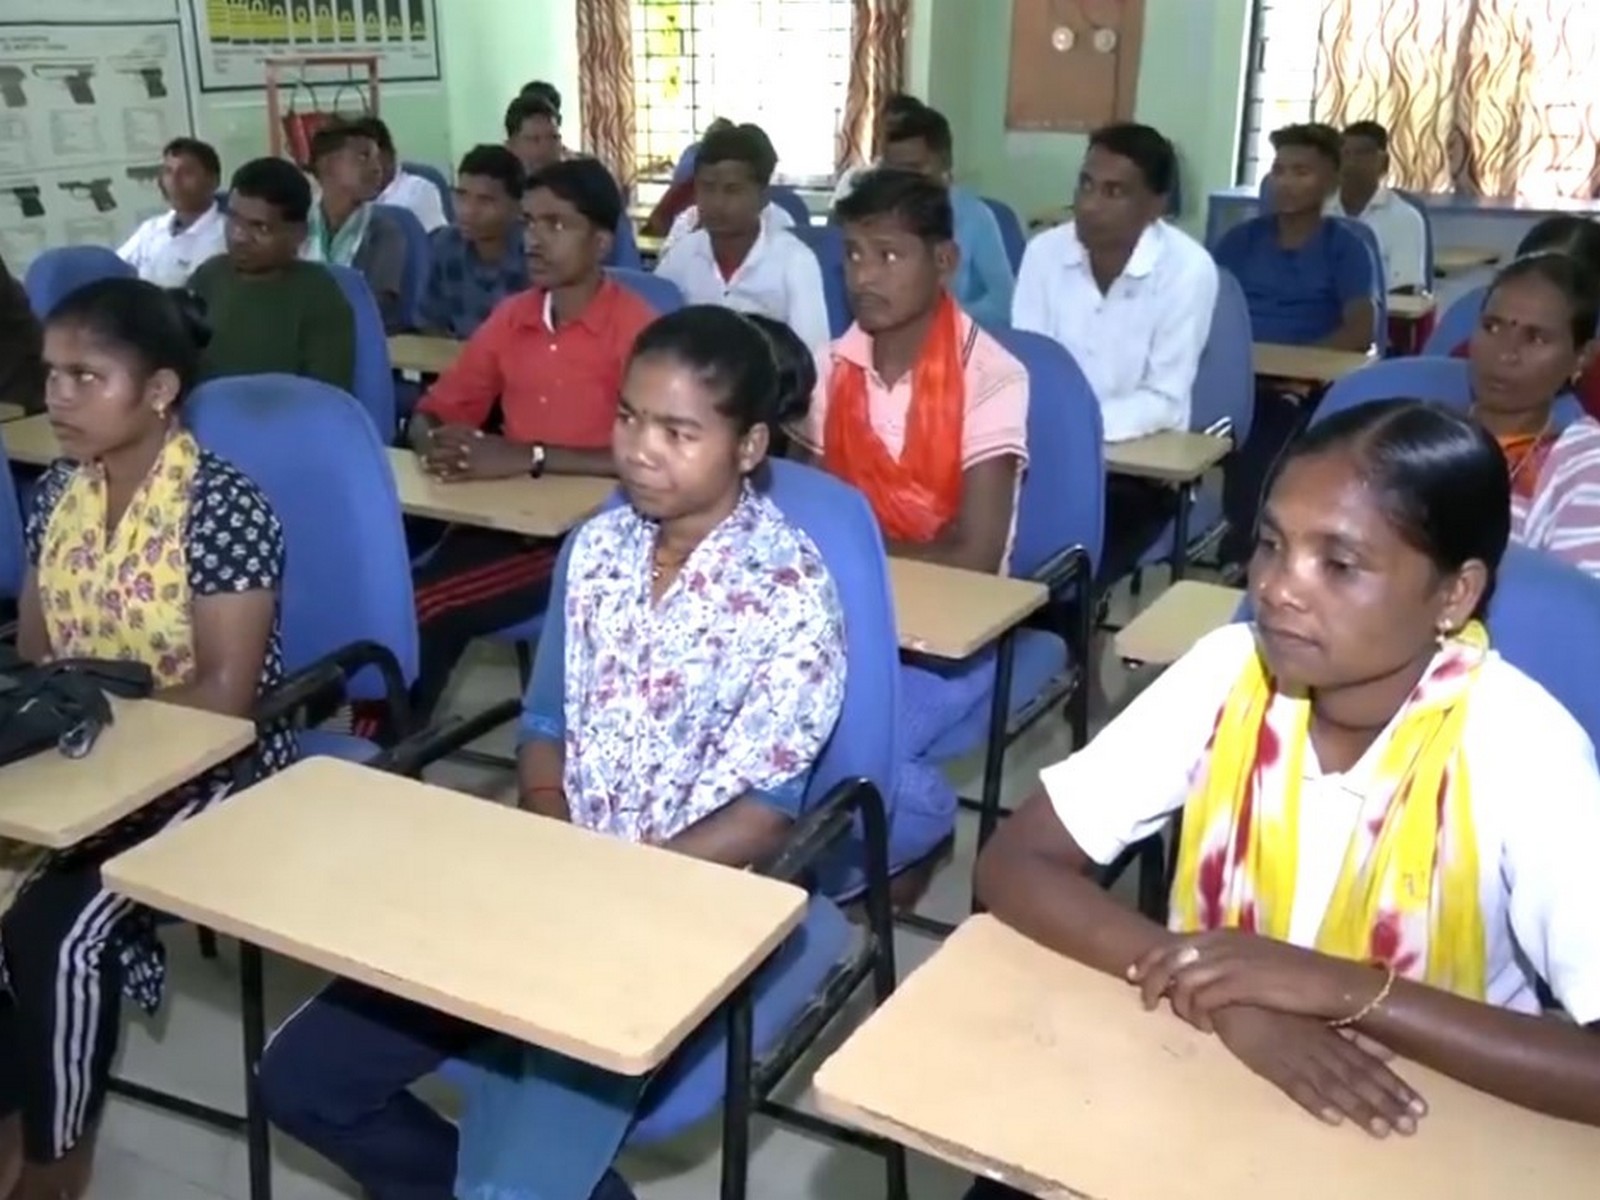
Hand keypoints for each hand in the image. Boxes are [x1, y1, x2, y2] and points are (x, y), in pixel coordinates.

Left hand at [420, 427, 527, 481]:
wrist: (519, 457)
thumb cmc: (508, 446)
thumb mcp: (491, 436)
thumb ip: (477, 436)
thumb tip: (470, 435)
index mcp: (474, 436)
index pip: (452, 432)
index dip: (440, 433)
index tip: (431, 434)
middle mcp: (469, 447)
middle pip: (446, 447)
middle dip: (433, 450)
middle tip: (422, 452)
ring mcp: (471, 461)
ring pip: (447, 462)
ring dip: (434, 464)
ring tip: (424, 466)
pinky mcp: (475, 474)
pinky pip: (456, 475)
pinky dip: (446, 477)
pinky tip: (437, 479)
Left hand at [1130, 930, 1380, 1030]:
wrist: (1331, 984)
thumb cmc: (1294, 976)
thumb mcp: (1253, 961)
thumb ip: (1224, 962)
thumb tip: (1197, 972)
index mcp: (1222, 935)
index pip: (1172, 943)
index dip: (1149, 960)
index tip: (1134, 976)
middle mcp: (1222, 943)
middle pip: (1168, 958)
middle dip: (1150, 981)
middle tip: (1146, 1003)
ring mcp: (1230, 962)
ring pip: (1181, 980)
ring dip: (1178, 1005)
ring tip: (1190, 1021)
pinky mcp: (1241, 984)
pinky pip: (1202, 1000)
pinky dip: (1198, 1015)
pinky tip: (1208, 1029)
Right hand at [1211, 1005, 1425, 1136]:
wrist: (1230, 993)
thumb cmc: (1274, 1002)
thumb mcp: (1317, 1016)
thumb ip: (1350, 1033)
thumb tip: (1388, 1050)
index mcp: (1330, 1033)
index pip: (1368, 1064)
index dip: (1394, 1086)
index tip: (1419, 1108)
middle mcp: (1318, 1046)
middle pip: (1356, 1078)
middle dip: (1384, 1103)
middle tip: (1410, 1128)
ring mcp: (1293, 1056)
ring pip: (1332, 1085)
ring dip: (1358, 1109)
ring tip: (1382, 1130)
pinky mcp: (1269, 1064)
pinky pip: (1294, 1086)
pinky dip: (1314, 1101)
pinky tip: (1333, 1118)